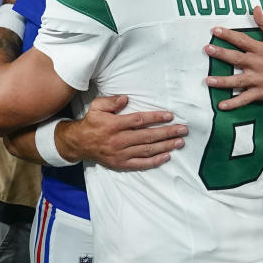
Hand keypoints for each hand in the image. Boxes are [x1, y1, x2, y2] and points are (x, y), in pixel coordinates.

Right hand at [55, 95, 186, 170]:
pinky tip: (167, 156)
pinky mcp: (121, 164)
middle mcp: (119, 140)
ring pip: (147, 150)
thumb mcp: (97, 107)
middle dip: (167, 132)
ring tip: (179, 142)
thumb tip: (126, 98)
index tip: (170, 116)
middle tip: (182, 130)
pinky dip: (155, 161)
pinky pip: (141, 164)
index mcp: (114, 125)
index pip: (139, 120)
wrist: (79, 144)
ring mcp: (121, 154)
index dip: (155, 118)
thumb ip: (111, 101)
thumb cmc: (91, 123)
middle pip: (148, 136)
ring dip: (165, 146)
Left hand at [204, 6, 262, 109]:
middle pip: (236, 58)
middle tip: (207, 49)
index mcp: (261, 50)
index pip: (242, 40)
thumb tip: (256, 8)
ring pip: (238, 80)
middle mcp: (257, 64)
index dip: (228, 35)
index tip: (214, 30)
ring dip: (223, 81)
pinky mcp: (260, 92)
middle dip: (221, 54)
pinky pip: (245, 99)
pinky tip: (222, 106)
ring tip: (208, 80)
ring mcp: (258, 79)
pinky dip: (234, 103)